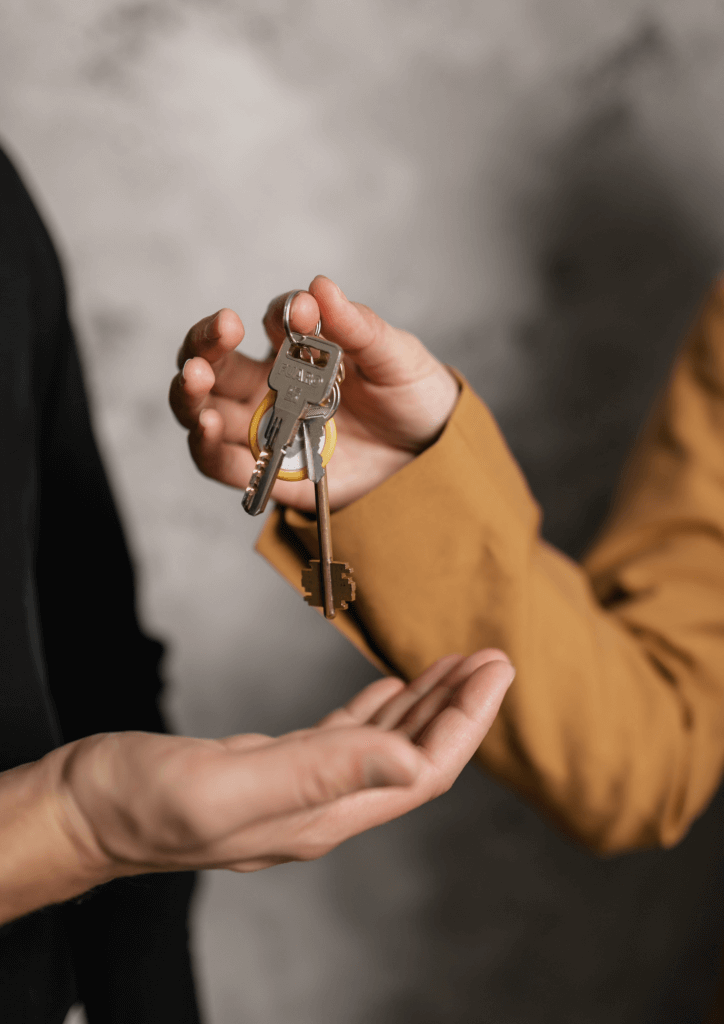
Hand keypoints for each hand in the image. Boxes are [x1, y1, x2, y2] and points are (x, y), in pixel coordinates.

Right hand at [0, 651, 512, 922]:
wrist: (83, 810)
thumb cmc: (141, 802)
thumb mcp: (231, 783)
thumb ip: (320, 771)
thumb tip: (410, 760)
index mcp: (321, 812)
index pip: (421, 770)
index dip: (466, 722)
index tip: (495, 670)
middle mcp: (320, 806)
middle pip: (413, 757)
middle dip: (458, 709)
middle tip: (492, 658)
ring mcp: (296, 789)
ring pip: (383, 744)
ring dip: (424, 704)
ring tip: (456, 666)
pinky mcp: (271, 769)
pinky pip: (343, 737)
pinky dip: (375, 710)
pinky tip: (390, 689)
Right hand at [169, 276, 459, 510]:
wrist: (432, 458)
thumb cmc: (412, 398)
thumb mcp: (396, 358)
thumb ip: (359, 328)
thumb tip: (321, 287)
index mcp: (303, 350)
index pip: (277, 321)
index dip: (284, 312)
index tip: (302, 311)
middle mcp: (273, 386)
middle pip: (218, 363)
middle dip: (205, 344)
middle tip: (219, 330)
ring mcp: (267, 428)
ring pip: (206, 409)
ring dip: (191, 394)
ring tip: (195, 379)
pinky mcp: (270, 472)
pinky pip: (223, 463)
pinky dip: (206, 447)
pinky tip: (204, 427)